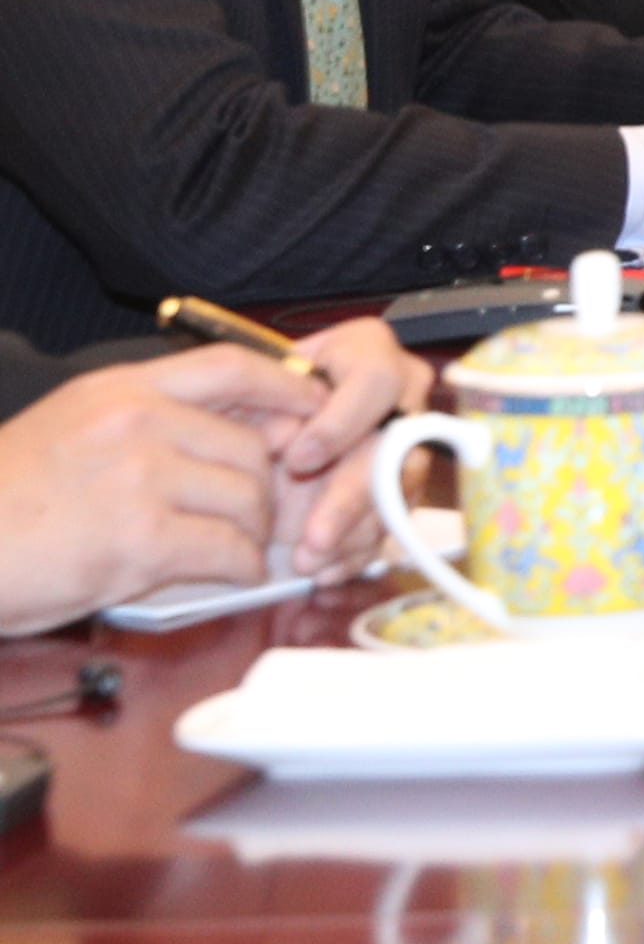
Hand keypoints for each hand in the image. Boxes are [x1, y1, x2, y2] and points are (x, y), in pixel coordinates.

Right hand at [0, 354, 292, 632]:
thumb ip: (141, 419)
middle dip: (266, 486)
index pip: (233, 368)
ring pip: (248, 499)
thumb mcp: (70, 426)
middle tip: (259, 514)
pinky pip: (229, 550)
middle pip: (253, 445)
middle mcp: (137, 423)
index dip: (286, 390)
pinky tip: (230, 575)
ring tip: (236, 548)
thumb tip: (220, 432)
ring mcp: (141, 479)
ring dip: (254, 532)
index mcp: (120, 390)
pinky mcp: (140, 541)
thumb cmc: (4, 500)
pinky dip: (241, 568)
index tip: (312, 414)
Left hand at [209, 320, 422, 573]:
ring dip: (356, 533)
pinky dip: (357, 553)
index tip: (296, 458)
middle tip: (314, 534)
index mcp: (369, 353)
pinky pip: (391, 525)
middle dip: (353, 497)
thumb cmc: (258, 395)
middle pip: (398, 446)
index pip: (376, 382)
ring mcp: (407, 444)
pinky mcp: (398, 489)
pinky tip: (325, 570)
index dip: (341, 423)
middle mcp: (404, 396)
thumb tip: (283, 437)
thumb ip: (266, 402)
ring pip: (400, 492)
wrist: (266, 422)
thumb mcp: (251, 387)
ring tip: (309, 560)